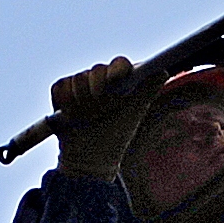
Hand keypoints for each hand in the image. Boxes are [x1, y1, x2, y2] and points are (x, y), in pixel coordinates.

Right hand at [51, 57, 162, 178]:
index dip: (116, 70)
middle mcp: (100, 78)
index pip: (119, 64)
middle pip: (97, 70)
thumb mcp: (134, 113)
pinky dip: (65, 101)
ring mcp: (79, 83)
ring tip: (87, 116)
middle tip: (101, 109)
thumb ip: (148, 90)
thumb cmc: (116, 135)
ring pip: (77, 79)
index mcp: (121, 80)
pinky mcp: (61, 91)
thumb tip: (163, 71)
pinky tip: (71, 115)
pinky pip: (60, 87)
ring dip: (82, 100)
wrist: (89, 158)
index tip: (116, 80)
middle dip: (98, 91)